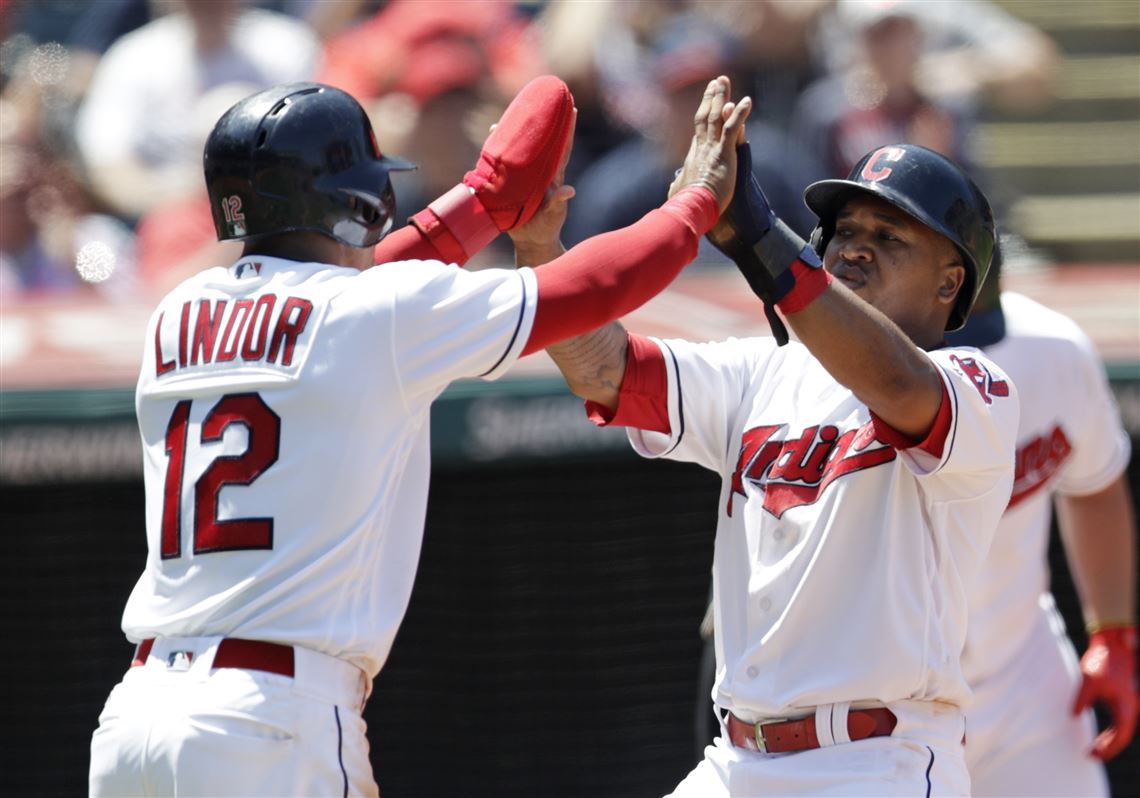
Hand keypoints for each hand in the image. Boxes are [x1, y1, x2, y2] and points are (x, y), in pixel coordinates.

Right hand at [509, 109, 576, 263]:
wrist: (531, 240)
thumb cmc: (545, 228)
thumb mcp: (552, 218)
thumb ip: (558, 203)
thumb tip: (570, 190)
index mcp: (552, 177)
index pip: (561, 149)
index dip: (567, 130)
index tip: (572, 108)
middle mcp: (540, 172)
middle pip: (542, 142)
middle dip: (543, 120)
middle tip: (545, 97)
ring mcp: (526, 176)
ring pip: (523, 149)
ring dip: (518, 131)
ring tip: (512, 111)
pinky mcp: (512, 182)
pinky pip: (506, 160)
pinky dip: (500, 146)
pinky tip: (493, 134)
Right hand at [668, 76, 751, 211]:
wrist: (691, 208)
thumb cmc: (684, 206)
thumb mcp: (677, 194)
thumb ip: (677, 188)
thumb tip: (673, 190)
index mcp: (694, 157)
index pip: (700, 131)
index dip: (704, 115)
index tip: (707, 104)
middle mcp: (701, 148)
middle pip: (705, 117)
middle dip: (711, 97)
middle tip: (716, 81)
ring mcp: (712, 149)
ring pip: (716, 116)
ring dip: (721, 96)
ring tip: (724, 80)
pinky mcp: (723, 154)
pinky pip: (732, 128)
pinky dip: (740, 114)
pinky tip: (747, 101)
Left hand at [1072, 625, 1137, 759]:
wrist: (1112, 646)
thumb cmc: (1101, 662)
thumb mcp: (1088, 681)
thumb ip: (1081, 699)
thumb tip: (1072, 717)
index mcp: (1125, 707)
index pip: (1120, 736)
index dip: (1108, 748)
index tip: (1094, 755)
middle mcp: (1130, 708)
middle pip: (1122, 736)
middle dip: (1109, 748)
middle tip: (1091, 755)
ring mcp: (1127, 704)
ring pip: (1122, 730)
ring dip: (1111, 741)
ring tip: (1094, 749)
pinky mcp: (1122, 700)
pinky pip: (1119, 722)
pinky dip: (1112, 732)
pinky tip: (1101, 737)